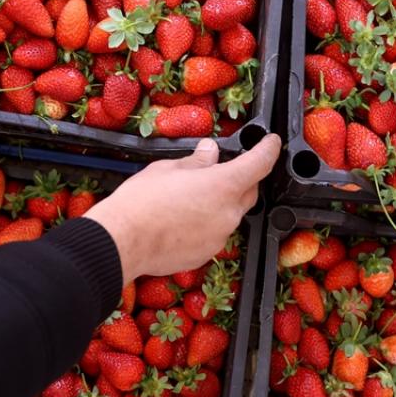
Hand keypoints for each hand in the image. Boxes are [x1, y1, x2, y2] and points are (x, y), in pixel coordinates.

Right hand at [84, 134, 280, 283]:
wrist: (122, 241)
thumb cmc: (142, 199)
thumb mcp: (168, 169)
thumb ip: (196, 161)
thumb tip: (211, 152)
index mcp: (224, 185)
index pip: (259, 163)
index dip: (269, 149)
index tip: (272, 142)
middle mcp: (229, 213)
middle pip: (248, 192)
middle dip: (241, 179)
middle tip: (219, 171)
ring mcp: (219, 237)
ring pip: (229, 214)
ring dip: (219, 203)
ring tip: (189, 198)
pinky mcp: (206, 254)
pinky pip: (214, 234)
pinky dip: (205, 224)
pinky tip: (181, 220)